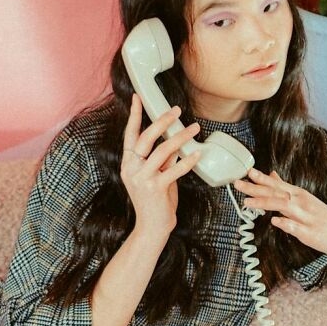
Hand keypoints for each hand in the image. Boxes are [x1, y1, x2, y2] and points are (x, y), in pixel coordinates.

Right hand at [121, 93, 202, 235]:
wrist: (152, 227)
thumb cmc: (154, 201)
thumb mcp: (155, 175)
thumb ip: (161, 159)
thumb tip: (173, 141)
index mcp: (128, 163)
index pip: (130, 134)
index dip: (134, 115)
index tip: (137, 98)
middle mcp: (131, 169)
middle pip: (145, 138)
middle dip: (162, 121)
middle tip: (176, 110)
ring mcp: (142, 179)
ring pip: (162, 151)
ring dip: (180, 137)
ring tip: (194, 129)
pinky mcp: (155, 189)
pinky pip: (174, 170)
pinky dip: (187, 160)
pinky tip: (197, 153)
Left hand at [234, 168, 326, 257]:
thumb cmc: (323, 217)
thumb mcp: (304, 199)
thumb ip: (285, 188)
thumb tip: (271, 175)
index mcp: (298, 195)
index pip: (276, 184)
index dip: (260, 178)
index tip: (246, 171)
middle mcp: (301, 203)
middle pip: (275, 193)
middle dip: (255, 188)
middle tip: (238, 183)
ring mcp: (306, 217)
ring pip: (283, 207)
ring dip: (265, 203)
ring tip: (248, 202)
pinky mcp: (311, 233)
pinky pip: (296, 228)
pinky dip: (286, 224)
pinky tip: (275, 221)